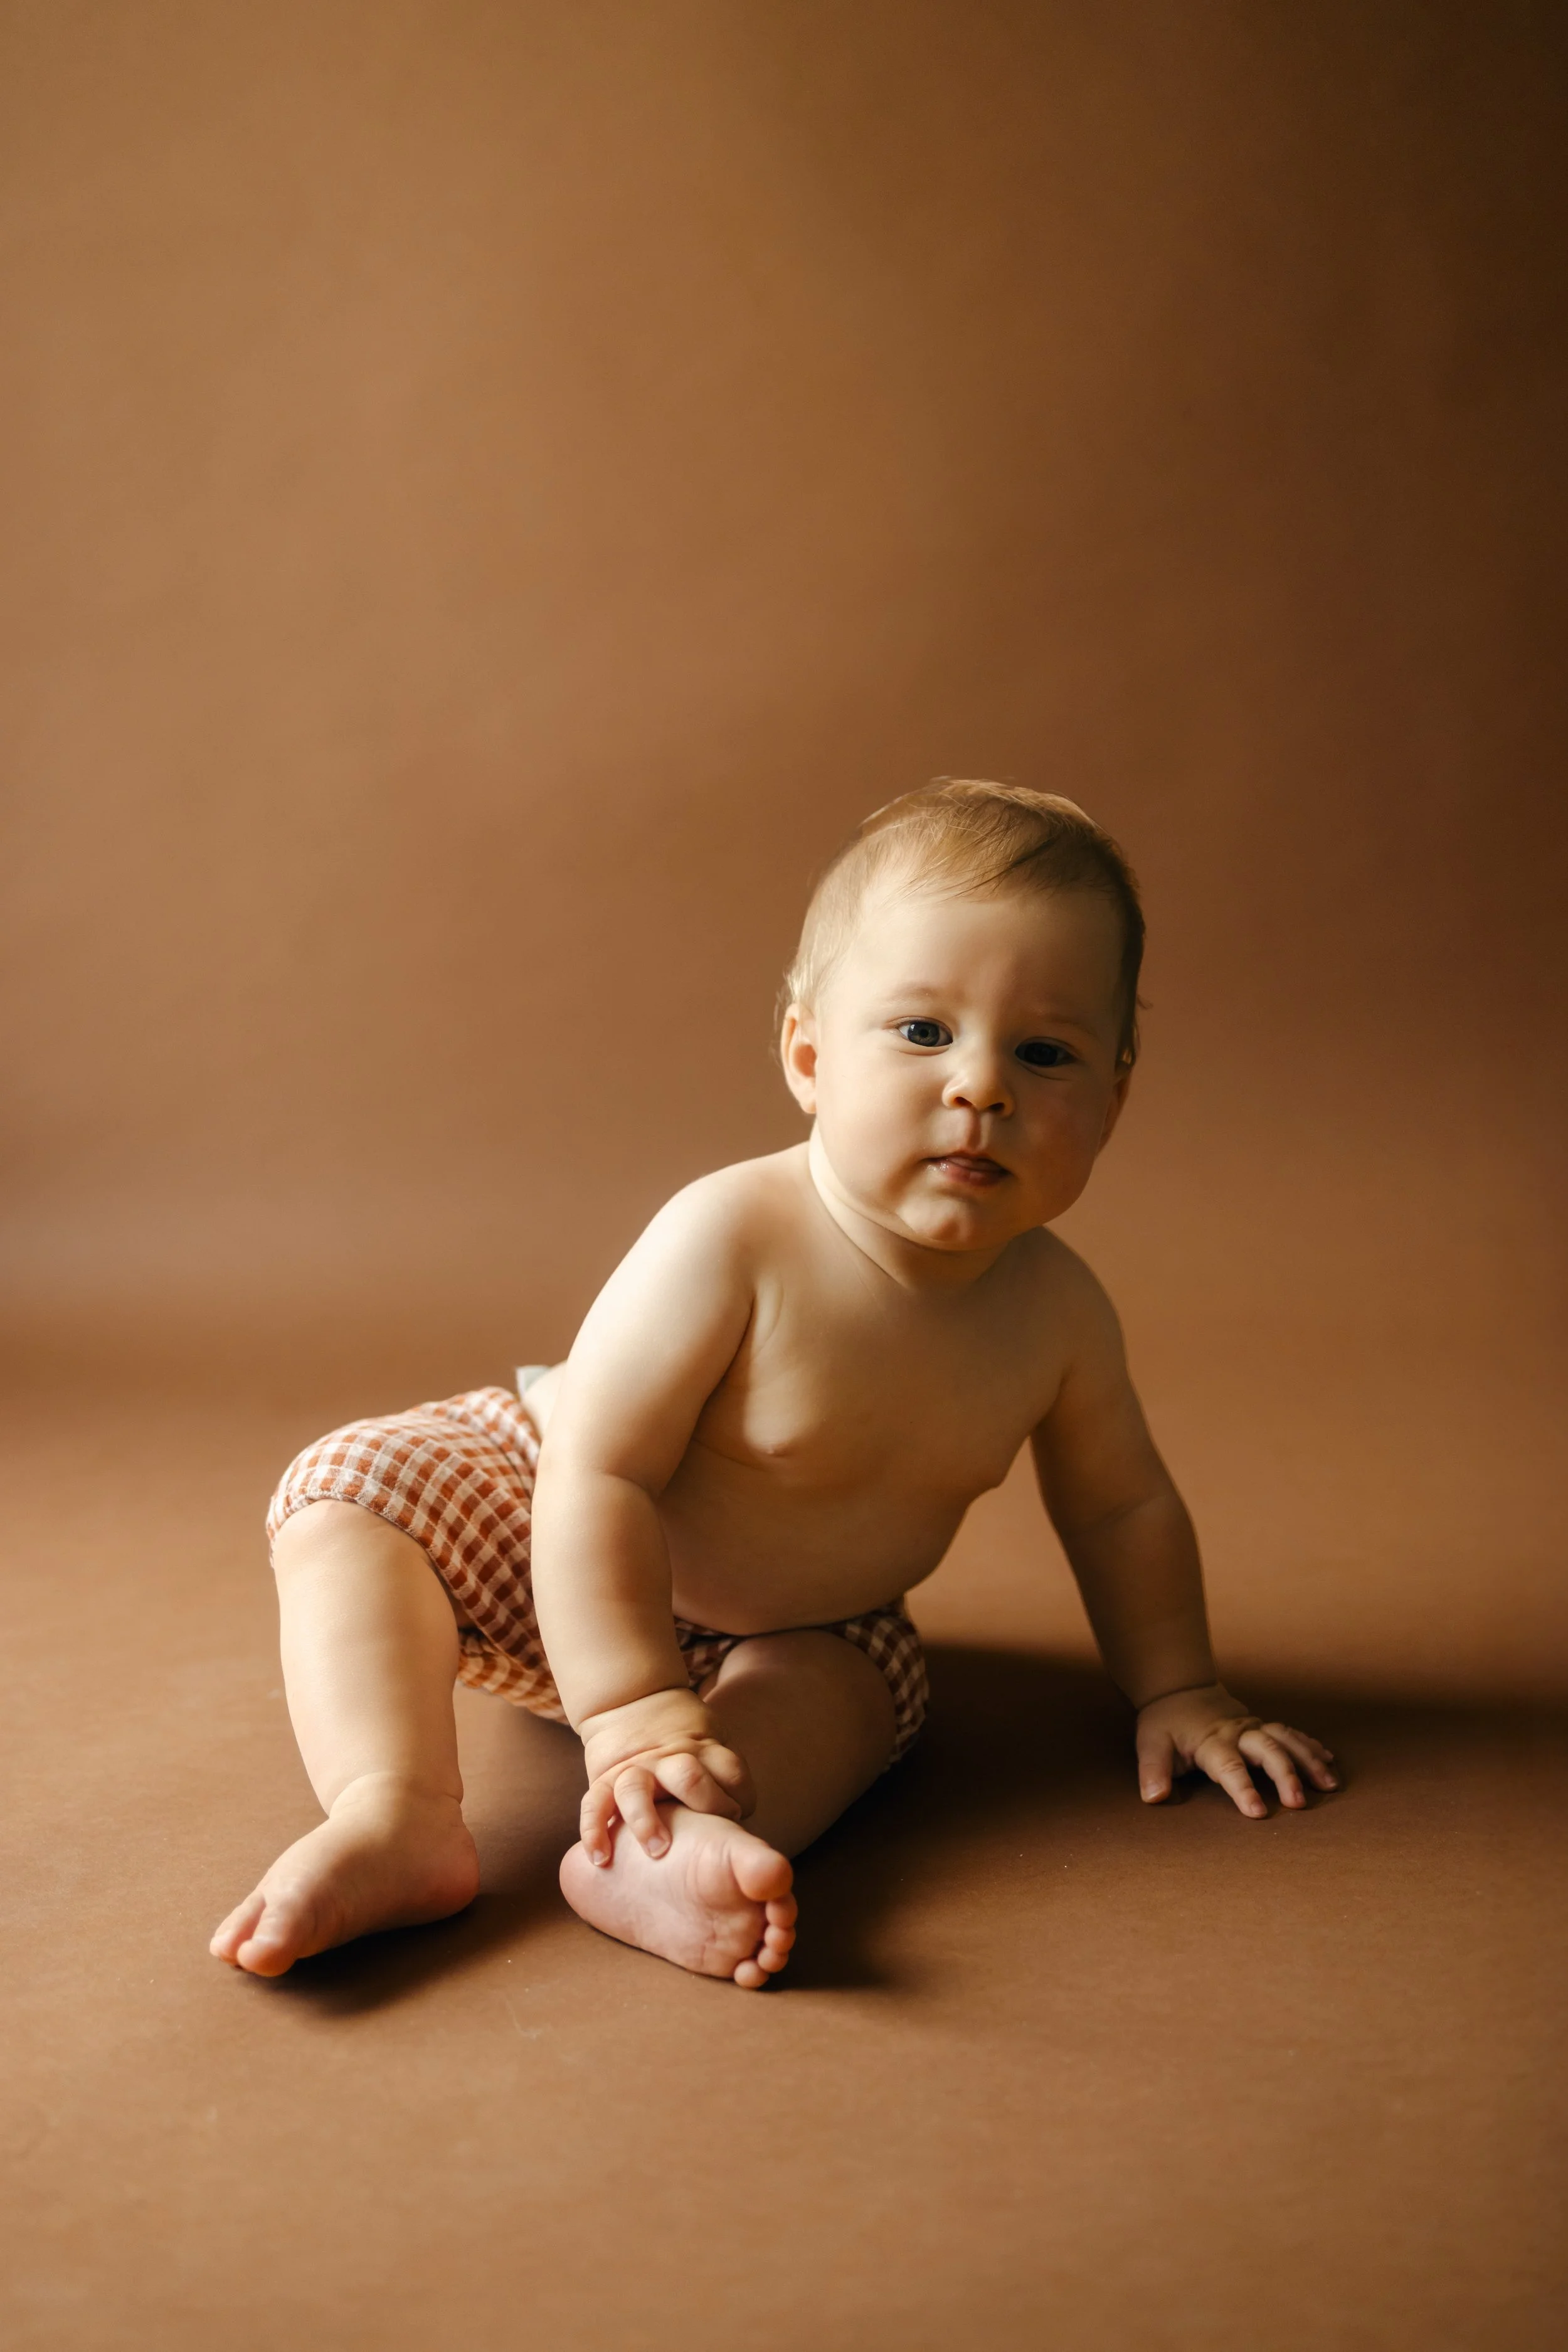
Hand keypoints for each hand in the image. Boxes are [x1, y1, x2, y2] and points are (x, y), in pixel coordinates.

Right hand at [577, 1687, 754, 1864]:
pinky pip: (595, 1804)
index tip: (741, 1814)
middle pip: (689, 1776)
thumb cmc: (684, 1740)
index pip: (732, 1773)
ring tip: (656, 1850)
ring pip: (637, 1790)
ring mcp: (634, 1769)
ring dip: (647, 1821)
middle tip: (710, 1832)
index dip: (741, 1798)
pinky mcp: (604, 1779)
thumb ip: (724, 1775)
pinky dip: (594, 1831)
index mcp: (703, 1749)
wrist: (631, 1702)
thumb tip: (744, 1829)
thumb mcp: (712, 1740)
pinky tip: (600, 1859)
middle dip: (704, 1805)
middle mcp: (668, 1760)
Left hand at [1135, 1683, 1336, 1817]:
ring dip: (1308, 1760)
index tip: (1257, 1813)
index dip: (1243, 1789)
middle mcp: (1238, 1732)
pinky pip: (1291, 1733)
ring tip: (1329, 1785)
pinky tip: (1328, 1762)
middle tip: (1298, 1804)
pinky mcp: (1263, 1726)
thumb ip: (1153, 1770)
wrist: (1179, 1688)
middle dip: (1285, 1775)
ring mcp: (1253, 1727)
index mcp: (1211, 1741)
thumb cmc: (1165, 1723)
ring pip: (1286, 1739)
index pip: (1229, 1766)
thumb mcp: (1150, 1744)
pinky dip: (1310, 1746)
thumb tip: (1154, 1797)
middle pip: (1267, 1750)